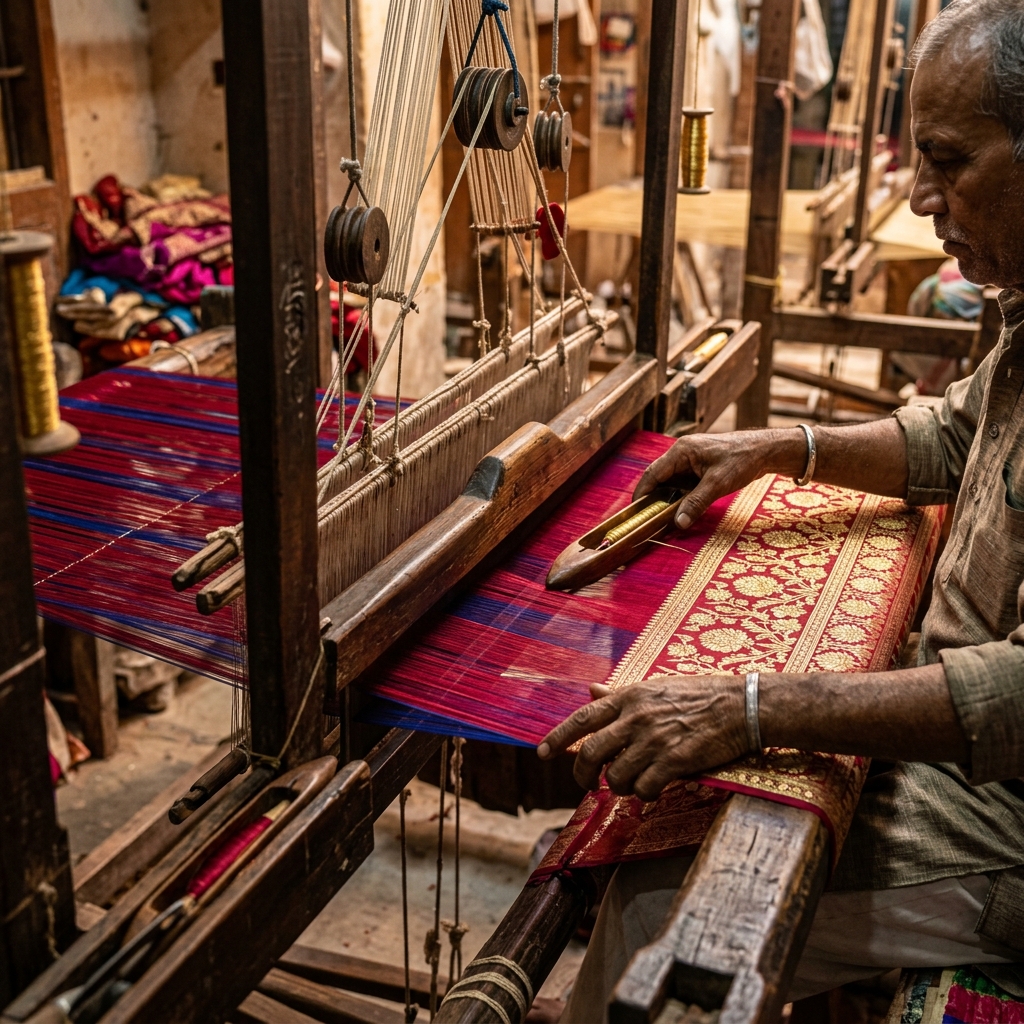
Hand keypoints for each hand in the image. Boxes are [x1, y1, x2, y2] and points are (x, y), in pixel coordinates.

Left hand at [537, 677, 748, 801]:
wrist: (741, 706)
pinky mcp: (675, 761)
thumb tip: (590, 690)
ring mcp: (655, 740)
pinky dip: (645, 794)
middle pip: (592, 753)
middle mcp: (637, 718)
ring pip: (617, 776)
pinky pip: (645, 788)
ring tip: (633, 782)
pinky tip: (654, 788)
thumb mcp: (654, 687)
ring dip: (619, 786)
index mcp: (630, 697)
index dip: (558, 737)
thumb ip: (619, 695)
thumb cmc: (700, 695)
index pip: (583, 718)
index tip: (542, 753)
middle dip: (582, 774)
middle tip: (586, 783)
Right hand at [633, 430, 803, 530]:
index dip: (642, 493)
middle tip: (649, 519)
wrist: (765, 451)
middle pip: (659, 478)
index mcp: (681, 451)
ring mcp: (691, 460)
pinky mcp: (700, 467)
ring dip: (669, 499)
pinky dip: (681, 497)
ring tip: (664, 518)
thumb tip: (678, 523)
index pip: (652, 473)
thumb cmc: (742, 459)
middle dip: (654, 498)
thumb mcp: (717, 484)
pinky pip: (684, 483)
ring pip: (672, 482)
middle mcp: (682, 453)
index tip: (636, 511)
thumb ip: (695, 503)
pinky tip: (683, 510)